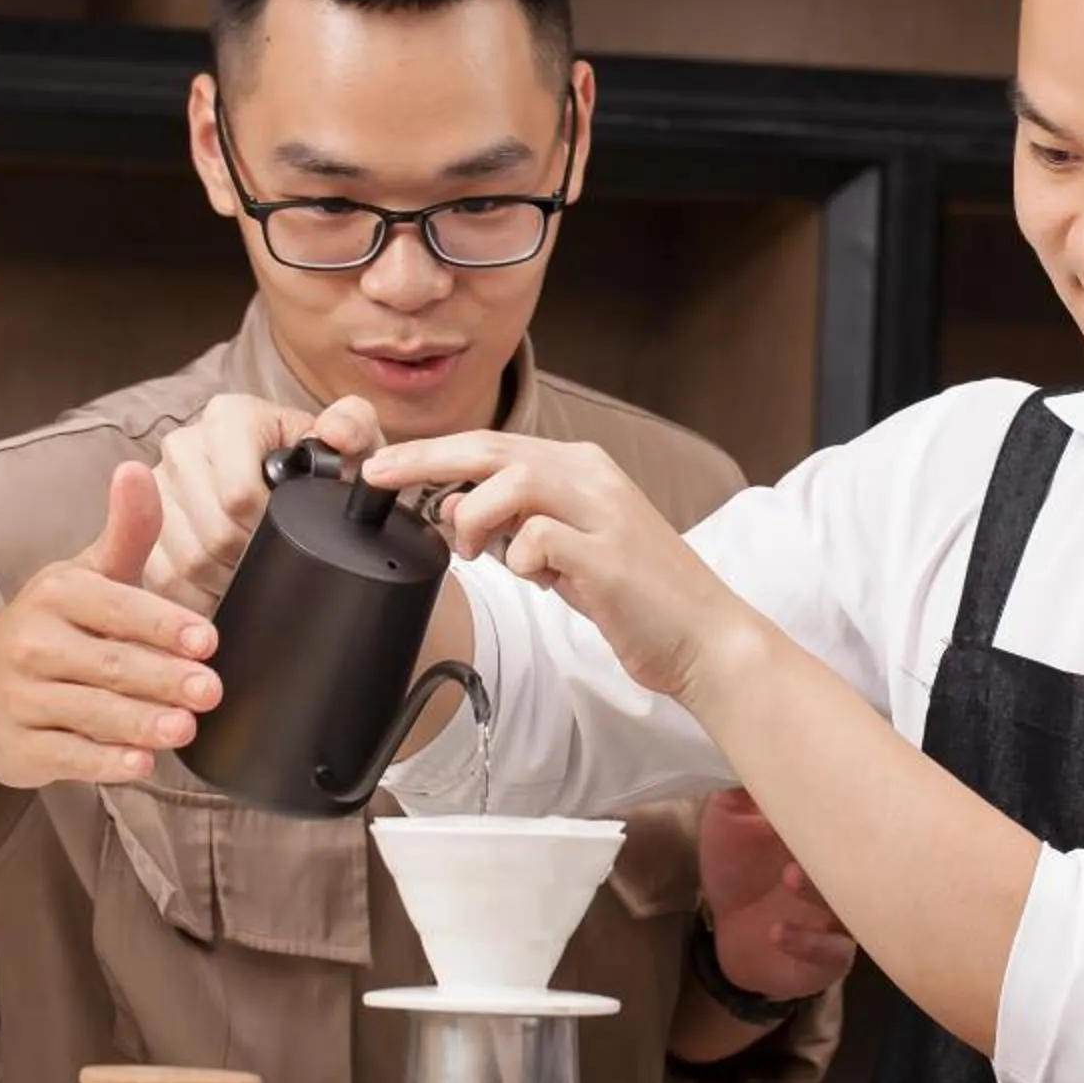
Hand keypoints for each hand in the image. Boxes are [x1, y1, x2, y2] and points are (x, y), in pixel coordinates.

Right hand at [0, 462, 223, 788]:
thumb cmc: (53, 622)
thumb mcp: (90, 573)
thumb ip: (128, 529)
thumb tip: (137, 469)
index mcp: (57, 594)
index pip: (116, 607)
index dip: (162, 624)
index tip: (207, 639)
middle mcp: (33, 645)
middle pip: (109, 664)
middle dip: (163, 678)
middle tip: (210, 690)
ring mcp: (22, 699)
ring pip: (91, 712)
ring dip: (140, 723)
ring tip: (184, 728)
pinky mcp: (19, 748)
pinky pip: (68, 756)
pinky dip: (104, 762)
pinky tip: (139, 763)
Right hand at [148, 392, 383, 614]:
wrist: (291, 482)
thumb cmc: (320, 466)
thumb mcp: (349, 441)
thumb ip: (353, 426)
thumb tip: (335, 433)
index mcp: (228, 418)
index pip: (238, 495)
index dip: (270, 529)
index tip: (292, 538)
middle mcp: (183, 447)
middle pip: (213, 534)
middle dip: (252, 560)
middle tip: (276, 566)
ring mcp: (155, 487)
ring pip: (187, 561)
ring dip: (226, 582)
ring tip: (254, 578)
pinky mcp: (135, 527)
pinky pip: (161, 577)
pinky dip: (196, 597)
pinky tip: (223, 591)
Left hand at [358, 432, 763, 701]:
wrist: (705, 636)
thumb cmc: (635, 596)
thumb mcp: (567, 551)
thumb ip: (517, 526)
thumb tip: (454, 508)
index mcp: (584, 469)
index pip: (494, 445)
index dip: (432, 453)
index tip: (383, 468)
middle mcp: (594, 478)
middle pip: (494, 449)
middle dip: (426, 460)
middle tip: (379, 477)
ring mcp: (605, 514)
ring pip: (515, 480)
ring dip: (475, 515)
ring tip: (474, 552)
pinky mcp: (609, 557)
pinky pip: (541, 538)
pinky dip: (521, 558)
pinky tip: (535, 579)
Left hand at [698, 789, 854, 1003]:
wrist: (728, 932)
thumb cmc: (736, 870)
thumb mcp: (729, 820)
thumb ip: (743, 787)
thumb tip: (757, 741)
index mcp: (824, 835)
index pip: (850, 811)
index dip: (845, 796)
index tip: (831, 780)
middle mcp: (842, 872)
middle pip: (864, 858)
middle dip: (844, 844)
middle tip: (812, 833)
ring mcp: (842, 915)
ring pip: (853, 905)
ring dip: (822, 891)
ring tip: (790, 876)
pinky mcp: (831, 956)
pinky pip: (834, 952)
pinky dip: (808, 942)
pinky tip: (778, 932)